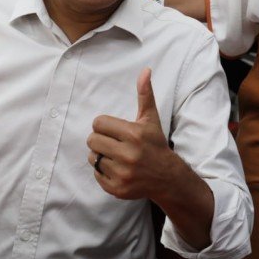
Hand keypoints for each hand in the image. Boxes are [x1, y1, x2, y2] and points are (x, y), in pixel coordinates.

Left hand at [87, 68, 177, 199]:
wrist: (166, 176)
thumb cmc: (155, 144)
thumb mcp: (151, 119)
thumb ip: (145, 94)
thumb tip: (145, 70)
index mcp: (134, 134)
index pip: (98, 123)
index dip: (104, 125)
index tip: (114, 130)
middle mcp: (128, 154)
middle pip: (92, 140)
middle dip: (101, 140)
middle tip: (113, 142)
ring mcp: (122, 173)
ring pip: (93, 158)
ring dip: (100, 156)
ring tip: (115, 155)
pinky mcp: (117, 188)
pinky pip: (96, 175)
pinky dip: (103, 171)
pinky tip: (117, 168)